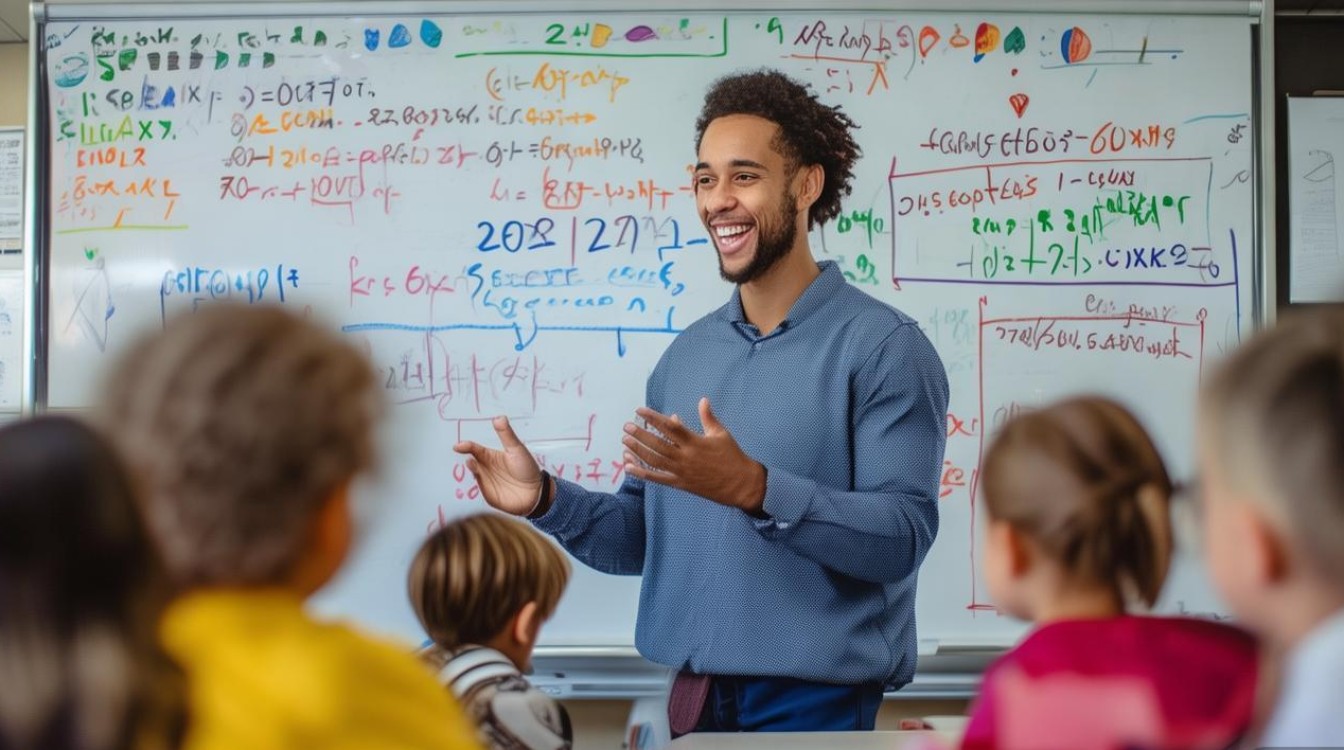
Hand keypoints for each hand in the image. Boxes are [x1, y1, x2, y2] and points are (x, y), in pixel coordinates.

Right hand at [453, 416, 544, 515]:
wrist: (537, 491)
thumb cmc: (527, 468)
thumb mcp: (517, 449)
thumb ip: (506, 435)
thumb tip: (498, 418)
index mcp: (490, 456)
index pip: (475, 449)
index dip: (467, 446)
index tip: (459, 446)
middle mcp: (485, 468)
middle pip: (472, 462)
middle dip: (468, 459)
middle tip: (467, 457)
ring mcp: (486, 482)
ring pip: (474, 475)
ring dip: (473, 470)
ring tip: (473, 465)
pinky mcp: (488, 495)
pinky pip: (479, 490)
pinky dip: (477, 485)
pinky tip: (480, 480)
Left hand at [622, 398, 766, 513]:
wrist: (741, 484)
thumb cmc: (732, 456)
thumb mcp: (721, 434)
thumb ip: (708, 417)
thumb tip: (702, 400)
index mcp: (695, 441)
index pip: (670, 426)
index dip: (653, 418)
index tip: (640, 411)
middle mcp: (686, 456)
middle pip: (658, 443)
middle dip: (640, 434)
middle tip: (627, 426)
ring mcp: (682, 472)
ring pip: (654, 460)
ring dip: (638, 451)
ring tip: (625, 442)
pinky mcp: (680, 484)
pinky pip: (658, 478)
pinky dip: (642, 473)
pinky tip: (628, 466)